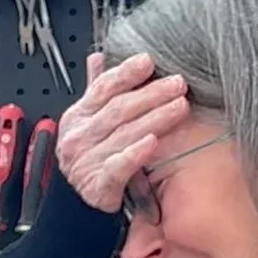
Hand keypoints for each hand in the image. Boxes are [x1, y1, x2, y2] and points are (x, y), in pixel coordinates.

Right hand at [57, 53, 193, 212]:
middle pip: (118, 109)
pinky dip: (136, 153)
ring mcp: (85, 161)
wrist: (85, 199)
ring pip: (124, 134)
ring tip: (181, 106)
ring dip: (155, 118)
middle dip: (151, 94)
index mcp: (77, 117)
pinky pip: (118, 166)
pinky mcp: (96, 186)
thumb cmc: (93, 157)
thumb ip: (97, 91)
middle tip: (178, 84)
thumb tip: (98, 58)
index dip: (126, 73)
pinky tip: (153, 142)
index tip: (149, 61)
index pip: (102, 88)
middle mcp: (78, 137)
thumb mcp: (90, 121)